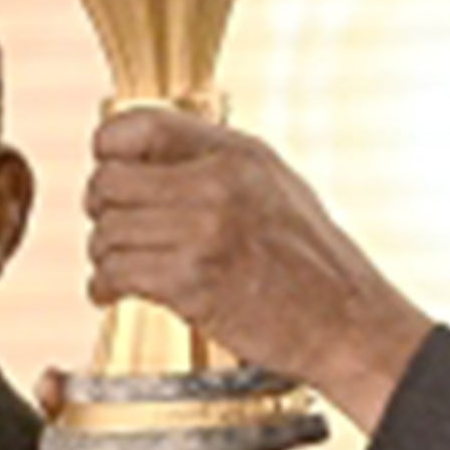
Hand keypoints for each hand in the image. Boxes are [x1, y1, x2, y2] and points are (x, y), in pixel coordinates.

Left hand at [84, 106, 433, 432]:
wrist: (348, 323)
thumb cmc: (318, 267)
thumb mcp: (277, 187)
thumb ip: (219, 166)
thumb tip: (155, 159)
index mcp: (237, 154)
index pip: (138, 125)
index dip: (109, 149)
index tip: (108, 170)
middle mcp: (218, 184)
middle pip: (111, 180)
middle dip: (101, 209)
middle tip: (111, 229)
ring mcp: (204, 231)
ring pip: (108, 231)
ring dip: (104, 255)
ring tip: (119, 268)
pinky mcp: (192, 280)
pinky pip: (117, 272)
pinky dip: (106, 286)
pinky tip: (116, 292)